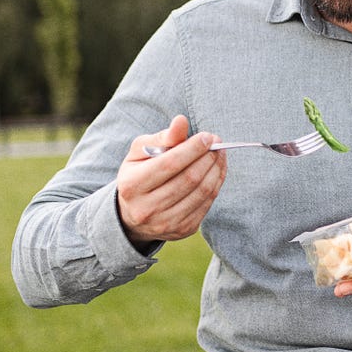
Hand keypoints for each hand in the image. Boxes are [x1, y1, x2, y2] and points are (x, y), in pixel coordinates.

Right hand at [116, 115, 225, 244]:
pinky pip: (207, 204)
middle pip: (189, 179)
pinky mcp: (182, 230)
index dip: (193, 148)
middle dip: (208, 157)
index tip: (207, 136)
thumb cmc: (139, 174)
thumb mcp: (141, 152)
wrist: (132, 214)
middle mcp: (146, 208)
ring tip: (220, 154)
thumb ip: (163, 137)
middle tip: (217, 142)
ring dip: (216, 169)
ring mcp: (165, 223)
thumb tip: (181, 121)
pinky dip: (216, 184)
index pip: (169, 164)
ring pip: (201, 192)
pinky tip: (217, 170)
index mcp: (132, 185)